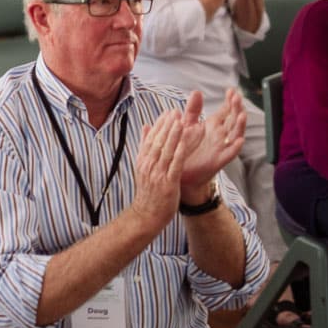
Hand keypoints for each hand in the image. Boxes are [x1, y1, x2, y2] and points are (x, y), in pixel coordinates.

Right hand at [129, 108, 189, 233]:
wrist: (146, 215)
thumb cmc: (148, 193)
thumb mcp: (143, 168)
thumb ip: (145, 147)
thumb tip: (145, 127)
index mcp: (142, 161)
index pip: (150, 138)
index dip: (160, 124)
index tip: (168, 113)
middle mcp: (148, 165)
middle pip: (158, 141)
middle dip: (167, 125)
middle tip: (175, 111)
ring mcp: (157, 173)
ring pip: (166, 149)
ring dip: (174, 134)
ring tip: (181, 121)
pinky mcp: (167, 182)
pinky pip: (175, 163)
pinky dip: (180, 151)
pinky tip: (185, 141)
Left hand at [175, 88, 246, 198]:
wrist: (178, 170)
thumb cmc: (183, 147)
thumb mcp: (187, 125)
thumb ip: (193, 110)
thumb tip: (197, 92)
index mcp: (212, 125)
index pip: (226, 111)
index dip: (230, 101)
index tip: (232, 90)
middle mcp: (220, 135)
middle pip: (233, 119)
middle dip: (236, 109)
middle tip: (237, 98)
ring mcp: (221, 147)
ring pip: (235, 134)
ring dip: (240, 125)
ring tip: (242, 115)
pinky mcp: (218, 160)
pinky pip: (230, 153)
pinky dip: (235, 147)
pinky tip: (239, 140)